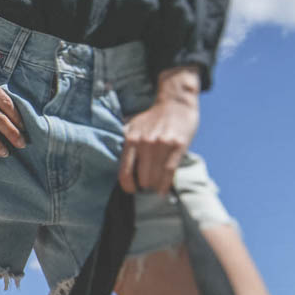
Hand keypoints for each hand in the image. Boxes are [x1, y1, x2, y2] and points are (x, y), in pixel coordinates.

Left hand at [118, 72, 199, 195]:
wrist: (175, 103)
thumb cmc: (153, 119)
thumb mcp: (133, 126)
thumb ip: (126, 143)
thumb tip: (117, 162)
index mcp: (131, 139)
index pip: (124, 172)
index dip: (127, 186)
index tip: (132, 190)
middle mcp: (145, 143)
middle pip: (142, 178)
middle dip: (144, 186)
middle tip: (147, 187)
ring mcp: (162, 144)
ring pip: (156, 177)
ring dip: (155, 186)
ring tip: (155, 188)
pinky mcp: (178, 146)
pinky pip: (169, 172)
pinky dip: (165, 185)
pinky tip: (162, 191)